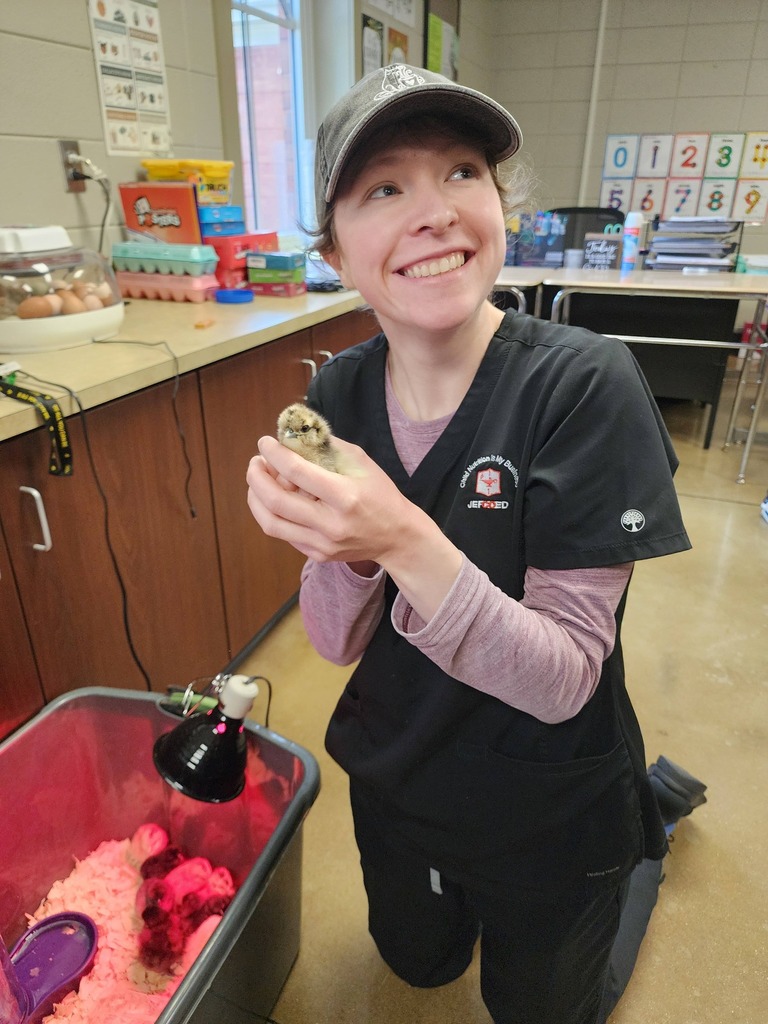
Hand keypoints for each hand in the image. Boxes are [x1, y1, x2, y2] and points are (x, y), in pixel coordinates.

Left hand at [247, 435, 408, 564]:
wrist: (397, 538)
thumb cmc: (381, 495)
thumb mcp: (362, 462)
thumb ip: (327, 448)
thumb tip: (293, 436)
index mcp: (345, 496)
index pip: (297, 472)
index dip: (275, 454)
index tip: (265, 443)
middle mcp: (331, 523)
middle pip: (276, 501)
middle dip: (257, 477)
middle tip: (256, 462)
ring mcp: (322, 543)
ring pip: (271, 523)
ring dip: (256, 498)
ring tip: (258, 481)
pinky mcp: (317, 555)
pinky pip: (283, 534)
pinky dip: (272, 513)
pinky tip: (276, 499)